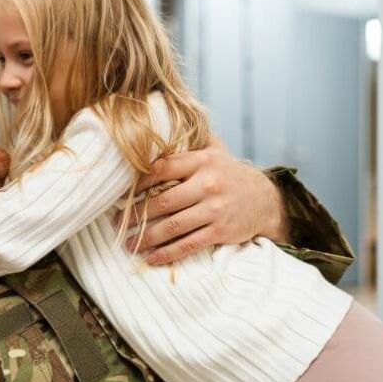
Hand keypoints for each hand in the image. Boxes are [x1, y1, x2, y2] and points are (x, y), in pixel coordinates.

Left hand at [121, 141, 286, 264]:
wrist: (265, 200)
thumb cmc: (229, 175)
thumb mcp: (215, 152)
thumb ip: (190, 141)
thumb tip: (159, 123)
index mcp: (203, 161)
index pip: (163, 168)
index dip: (138, 182)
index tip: (121, 194)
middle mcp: (209, 183)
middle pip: (164, 201)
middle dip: (136, 215)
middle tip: (117, 223)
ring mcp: (215, 209)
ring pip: (173, 226)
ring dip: (146, 238)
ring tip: (129, 244)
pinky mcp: (221, 231)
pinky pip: (188, 244)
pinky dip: (167, 253)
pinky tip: (151, 258)